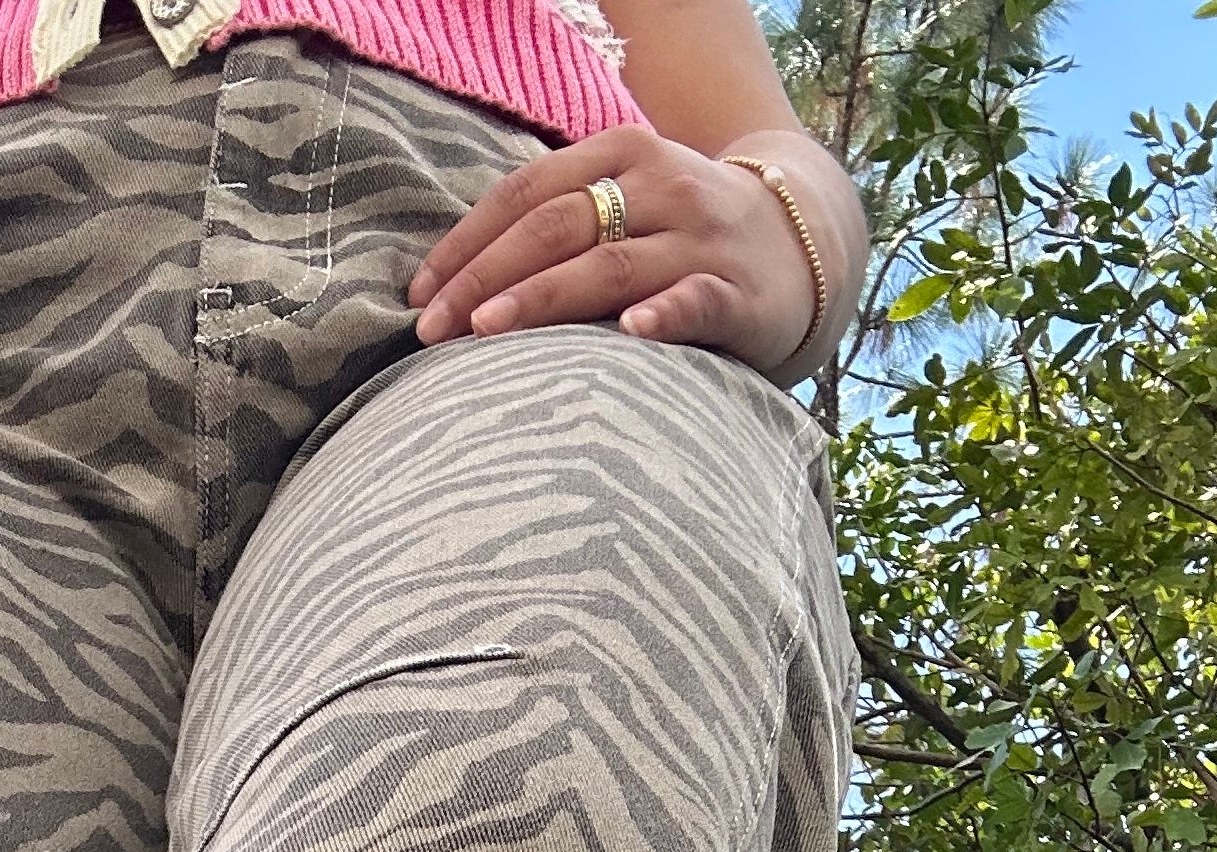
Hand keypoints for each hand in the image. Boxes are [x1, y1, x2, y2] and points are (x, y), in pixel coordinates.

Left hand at [409, 126, 819, 373]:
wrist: (798, 246)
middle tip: (432, 329)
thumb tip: (453, 277)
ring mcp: (698, 239)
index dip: (467, 243)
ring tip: (487, 329)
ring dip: (543, 297)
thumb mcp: (622, 203)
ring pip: (609, 265)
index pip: (527, 195)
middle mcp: (658, 186)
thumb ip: (555, 224)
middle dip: (485, 278)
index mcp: (620, 154)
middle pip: (556, 228)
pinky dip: (661, 314)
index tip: (418, 294)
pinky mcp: (737, 293)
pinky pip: (694, 301)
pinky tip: (628, 332)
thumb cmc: (680, 237)